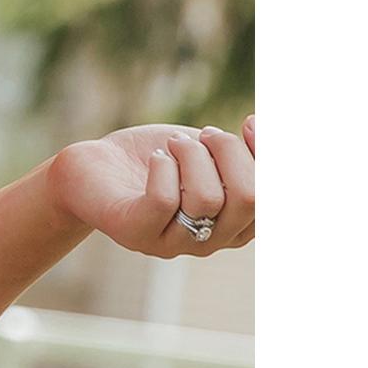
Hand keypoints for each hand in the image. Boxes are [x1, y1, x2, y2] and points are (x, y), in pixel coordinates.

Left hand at [48, 113, 254, 255]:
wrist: (94, 167)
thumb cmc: (159, 158)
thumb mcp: (211, 152)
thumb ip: (246, 153)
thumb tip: (265, 128)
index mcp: (237, 226)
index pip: (273, 200)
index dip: (267, 156)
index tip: (247, 123)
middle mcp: (211, 243)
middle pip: (250, 198)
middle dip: (230, 151)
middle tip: (203, 134)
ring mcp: (172, 244)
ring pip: (207, 197)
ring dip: (192, 154)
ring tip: (173, 145)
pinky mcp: (135, 232)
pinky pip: (164, 200)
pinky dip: (163, 167)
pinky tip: (155, 159)